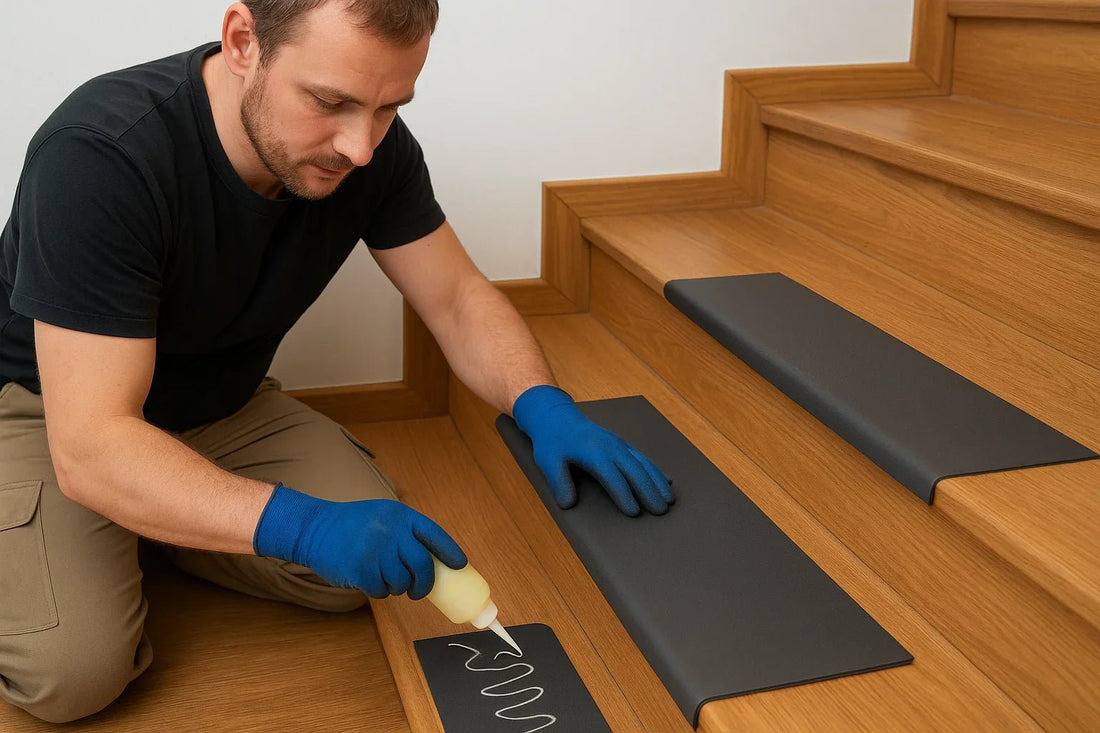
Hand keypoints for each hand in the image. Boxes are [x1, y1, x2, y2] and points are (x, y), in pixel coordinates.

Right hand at [253, 484, 466, 598]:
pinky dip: (379, 591)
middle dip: (425, 583)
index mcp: (401, 515)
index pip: (435, 535)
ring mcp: (377, 549)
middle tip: (419, 590)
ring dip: (398, 588)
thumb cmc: (352, 526)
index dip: (450, 552)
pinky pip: (381, 590)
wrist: (314, 528)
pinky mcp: (361, 569)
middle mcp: (392, 530)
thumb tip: (435, 562)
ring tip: (385, 579)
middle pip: (423, 565)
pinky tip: (369, 581)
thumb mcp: (383, 516)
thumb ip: (406, 533)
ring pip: (402, 581)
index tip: (459, 565)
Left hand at [512, 385, 673, 515]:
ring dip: (658, 482)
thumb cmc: (553, 442)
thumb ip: (559, 483)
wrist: (558, 418)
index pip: (613, 478)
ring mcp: (619, 445)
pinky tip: (667, 481)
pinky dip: (656, 471)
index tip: (634, 513)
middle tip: (660, 512)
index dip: (624, 496)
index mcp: (594, 452)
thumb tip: (568, 504)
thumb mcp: (548, 462)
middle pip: (635, 471)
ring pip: (644, 464)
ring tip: (669, 500)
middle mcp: (611, 447)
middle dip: (649, 492)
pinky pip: (643, 458)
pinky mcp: (623, 445)